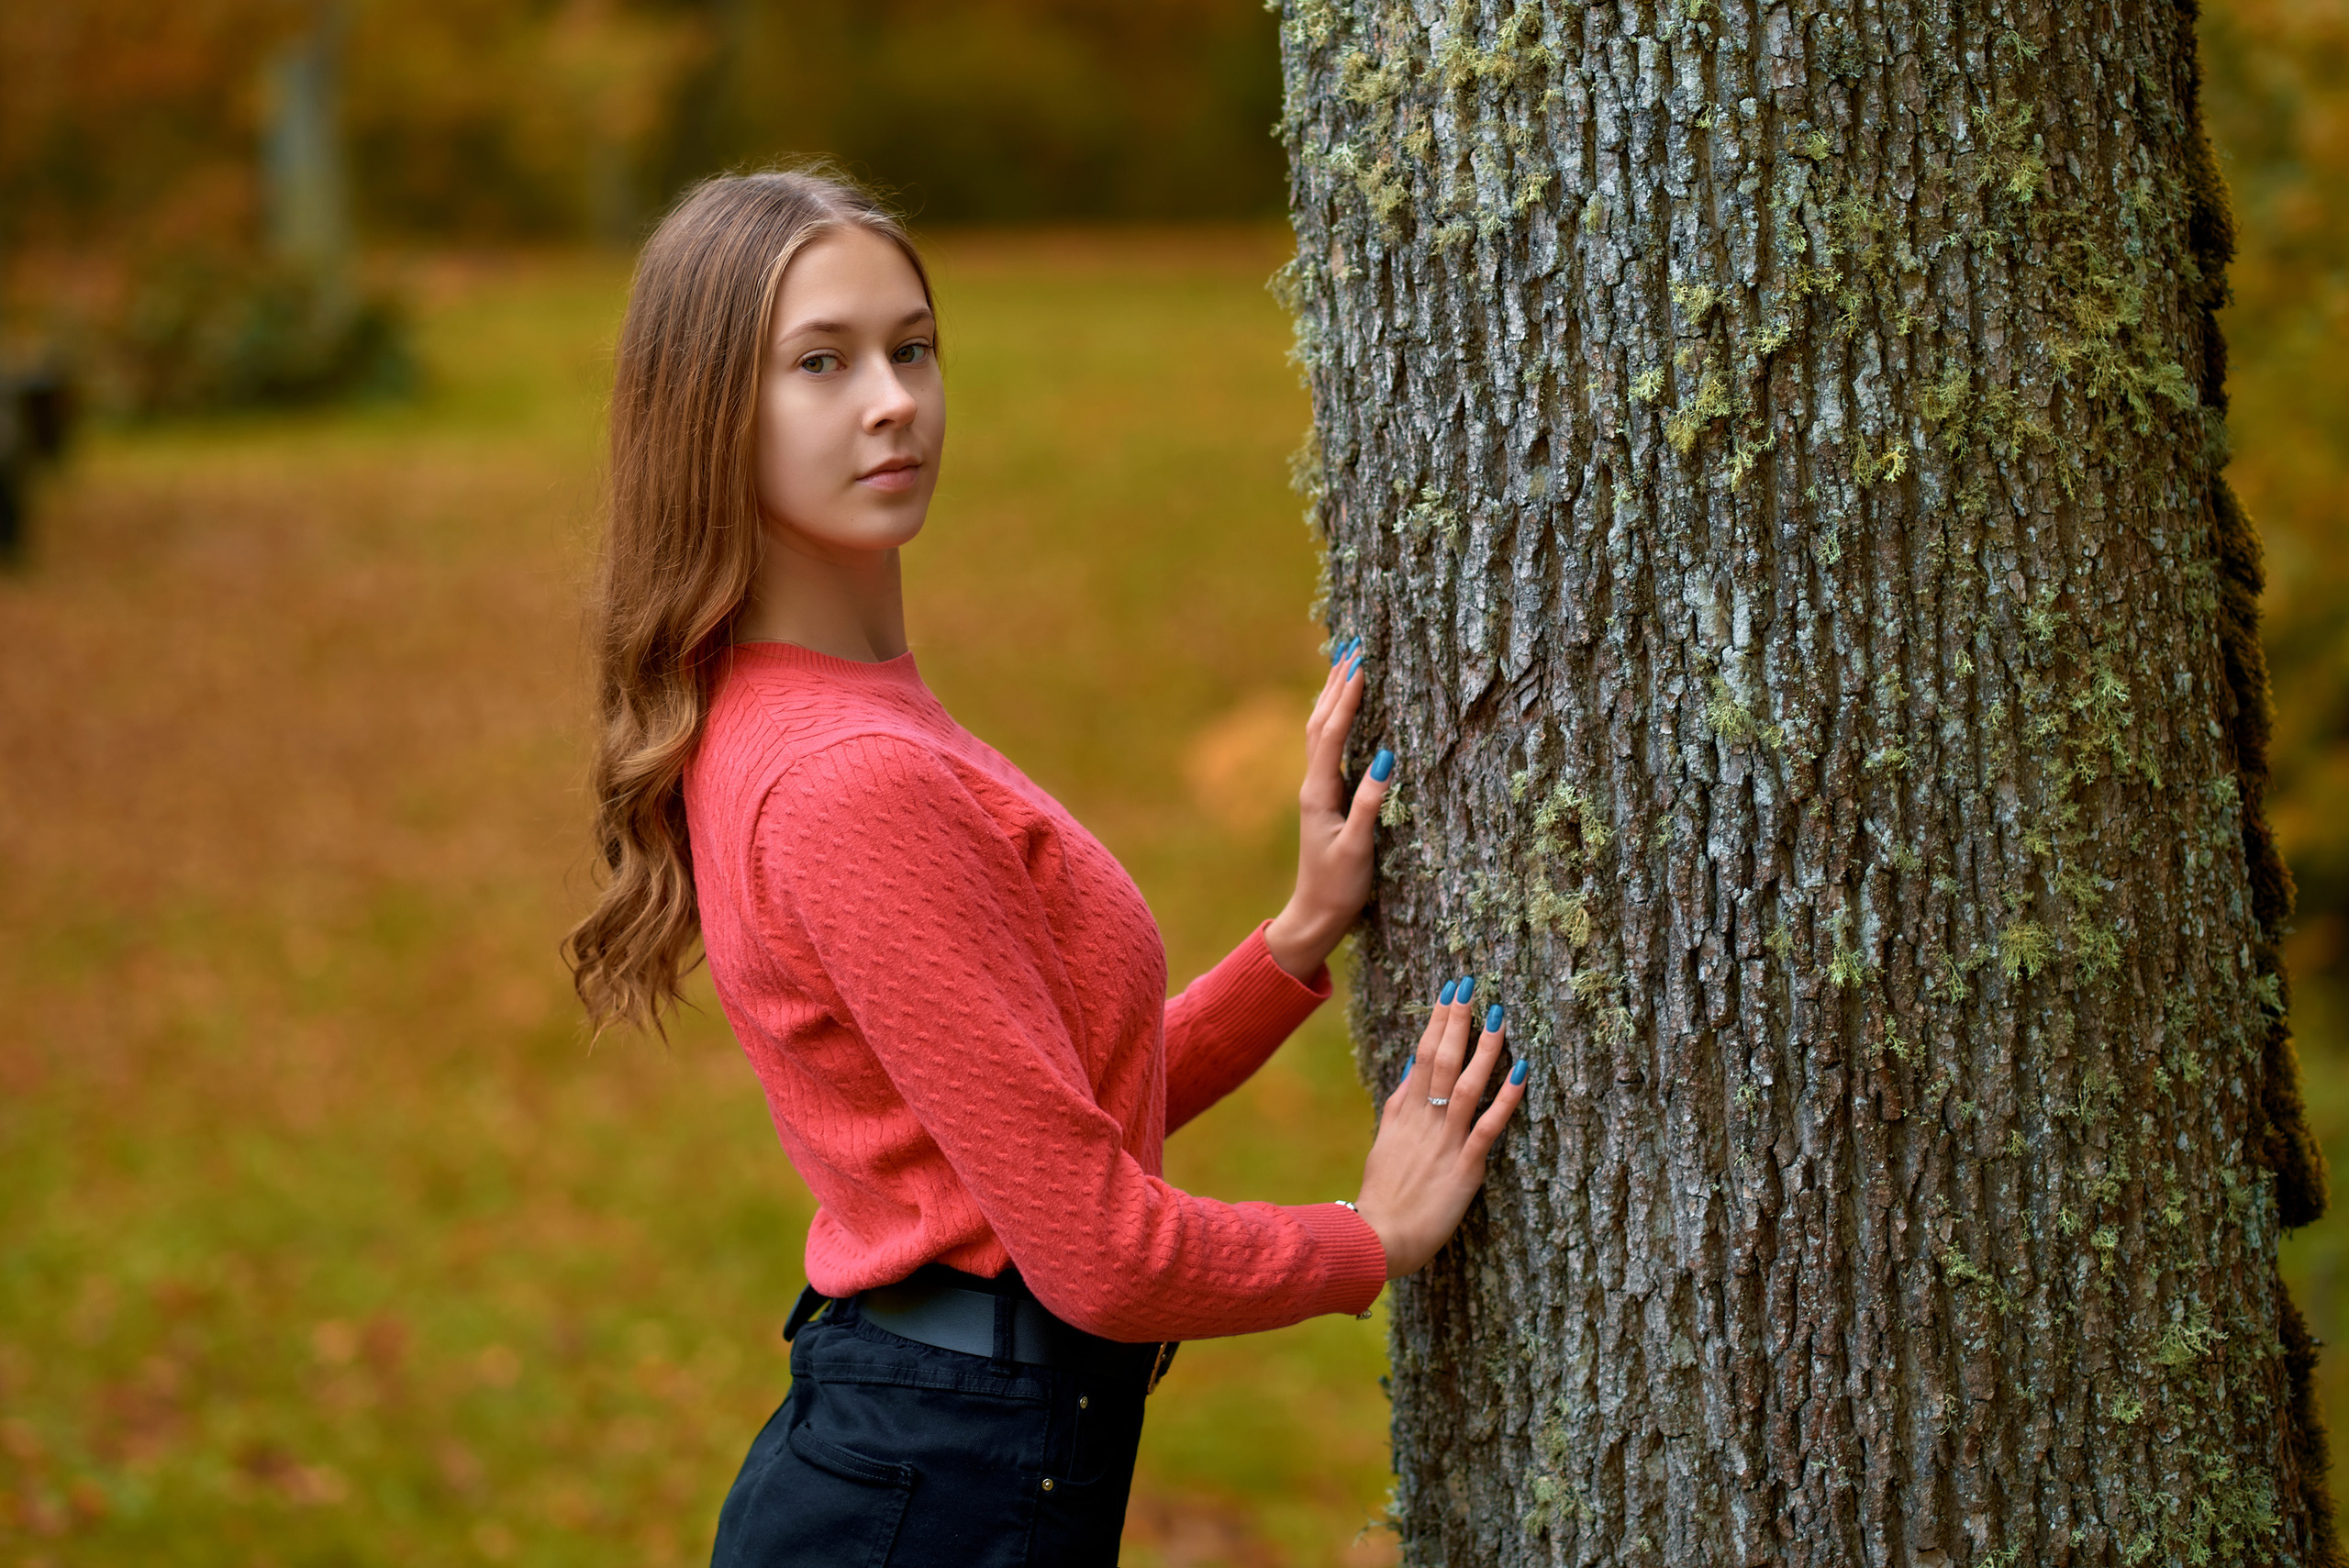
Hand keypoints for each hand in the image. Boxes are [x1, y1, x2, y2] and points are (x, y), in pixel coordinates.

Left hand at [1263, 639, 1392, 979]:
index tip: (1362, 661)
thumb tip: (1387, 758)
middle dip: (1337, 681)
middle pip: (1321, 720)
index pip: (1333, 732)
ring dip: (1333, 693)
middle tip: (1352, 642)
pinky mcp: (1325, 798)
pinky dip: (1335, 717)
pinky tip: (1343, 709)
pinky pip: (1328, 745)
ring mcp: (1317, 790)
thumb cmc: (1339, 887)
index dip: (1348, 696)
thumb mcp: (1360, 849)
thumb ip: (1372, 804)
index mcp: (1320, 793)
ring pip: (1321, 730)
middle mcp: (1314, 785)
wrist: (1315, 916)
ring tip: (1346, 660)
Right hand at [1355, 977, 1526, 1278]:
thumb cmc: (1382, 1197)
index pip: (1421, 1056)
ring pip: (1466, 1084)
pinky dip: (1505, 1097)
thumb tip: (1411, 1071)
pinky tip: (1521, 1071)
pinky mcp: (1464, 1167)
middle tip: (1472, 984)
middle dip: (1457, 1020)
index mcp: (1403, 1113)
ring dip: (1483, 1048)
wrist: (1377, 1237)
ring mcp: (1444, 1141)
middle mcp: (1423, 1120)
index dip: (1436, 1022)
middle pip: (1440, 1059)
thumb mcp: (1384, 1143)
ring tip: (1498, 1016)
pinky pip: (1488, 1126)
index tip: (1450, 993)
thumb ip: (1398, 1107)